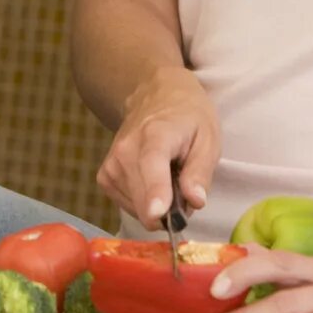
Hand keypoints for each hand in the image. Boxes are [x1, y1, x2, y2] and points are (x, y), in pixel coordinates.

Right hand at [96, 66, 219, 228]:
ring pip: (136, 208)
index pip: (151, 166)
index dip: (155, 193)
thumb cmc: (188, 118)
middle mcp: (125, 149)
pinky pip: (126, 205)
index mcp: (156, 134)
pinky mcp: (104, 176)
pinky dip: (143, 203)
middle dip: (169, 209)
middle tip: (185, 188)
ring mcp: (111, 163)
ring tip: (169, 178)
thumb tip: (195, 201)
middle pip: (142, 199)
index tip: (157, 216)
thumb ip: (200, 172)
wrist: (155, 96)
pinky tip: (153, 184)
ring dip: (157, 205)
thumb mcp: (208, 138)